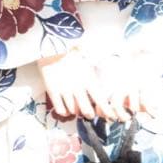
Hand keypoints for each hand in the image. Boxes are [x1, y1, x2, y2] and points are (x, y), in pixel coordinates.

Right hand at [37, 50, 160, 121]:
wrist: (51, 45)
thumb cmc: (72, 54)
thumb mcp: (87, 63)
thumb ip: (94, 78)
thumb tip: (104, 90)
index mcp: (89, 79)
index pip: (101, 101)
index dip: (107, 111)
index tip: (110, 116)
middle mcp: (78, 87)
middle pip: (87, 111)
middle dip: (90, 114)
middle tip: (90, 112)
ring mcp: (65, 90)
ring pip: (74, 111)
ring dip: (77, 112)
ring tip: (77, 107)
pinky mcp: (52, 91)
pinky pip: (61, 110)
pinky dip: (65, 112)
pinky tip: (66, 108)